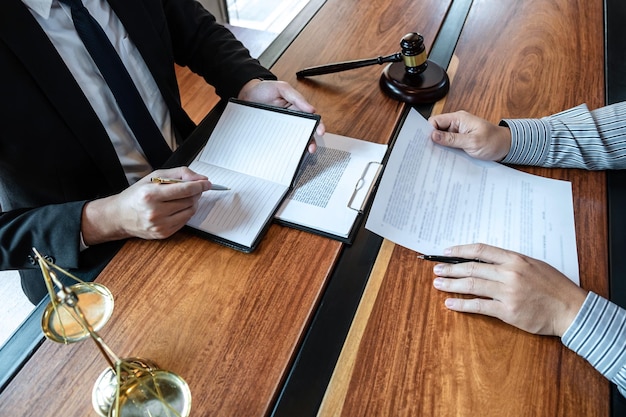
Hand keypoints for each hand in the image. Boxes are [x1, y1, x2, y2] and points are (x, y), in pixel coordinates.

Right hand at [81, 167, 210, 243]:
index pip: (184, 190)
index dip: (199, 186)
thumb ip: (179, 174)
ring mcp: (160, 225)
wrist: (119, 216)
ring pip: (190, 211)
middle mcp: (155, 212)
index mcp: (151, 195)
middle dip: (195, 193)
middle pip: (189, 201)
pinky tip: (177, 207)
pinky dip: (186, 212)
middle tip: (193, 188)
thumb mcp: (154, 177)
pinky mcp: (164, 234)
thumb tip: (200, 178)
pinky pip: (185, 221)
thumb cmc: (136, 195)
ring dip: (192, 203)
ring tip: (183, 197)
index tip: (207, 183)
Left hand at [238, 79, 325, 151]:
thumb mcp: (282, 88)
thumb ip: (296, 97)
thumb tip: (311, 109)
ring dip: (299, 146)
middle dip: (310, 141)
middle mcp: (292, 119)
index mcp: (297, 108)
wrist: (246, 94)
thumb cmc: (265, 89)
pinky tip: (286, 152)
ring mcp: (283, 127)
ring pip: (294, 139)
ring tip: (302, 152)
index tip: (320, 131)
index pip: (312, 118)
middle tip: (311, 147)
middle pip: (305, 131)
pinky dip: (284, 147)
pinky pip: (280, 141)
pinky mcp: (273, 133)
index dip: (318, 125)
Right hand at [428, 111, 511, 160]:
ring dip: (439, 147)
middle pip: (436, 130)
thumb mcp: (472, 142)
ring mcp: (458, 133)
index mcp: (459, 119)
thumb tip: (433, 135)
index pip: (435, 121)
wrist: (507, 147)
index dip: (428, 131)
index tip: (425, 143)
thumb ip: (452, 139)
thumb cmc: (494, 142)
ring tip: (435, 158)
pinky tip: (444, 159)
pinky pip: (449, 145)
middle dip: (432, 141)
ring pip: (442, 139)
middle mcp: (457, 124)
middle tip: (428, 153)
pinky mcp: (460, 141)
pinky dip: (446, 151)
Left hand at [431, 243, 586, 336]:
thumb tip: (485, 261)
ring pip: (472, 286)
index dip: (461, 250)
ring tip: (437, 283)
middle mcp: (509, 273)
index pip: (481, 250)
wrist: (571, 310)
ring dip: (451, 284)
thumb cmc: (554, 287)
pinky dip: (461, 304)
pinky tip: (450, 303)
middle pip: (471, 268)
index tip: (447, 252)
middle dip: (450, 268)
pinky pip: (479, 306)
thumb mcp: (534, 265)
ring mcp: (508, 293)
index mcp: (515, 259)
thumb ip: (510, 262)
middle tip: (437, 269)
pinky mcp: (507, 311)